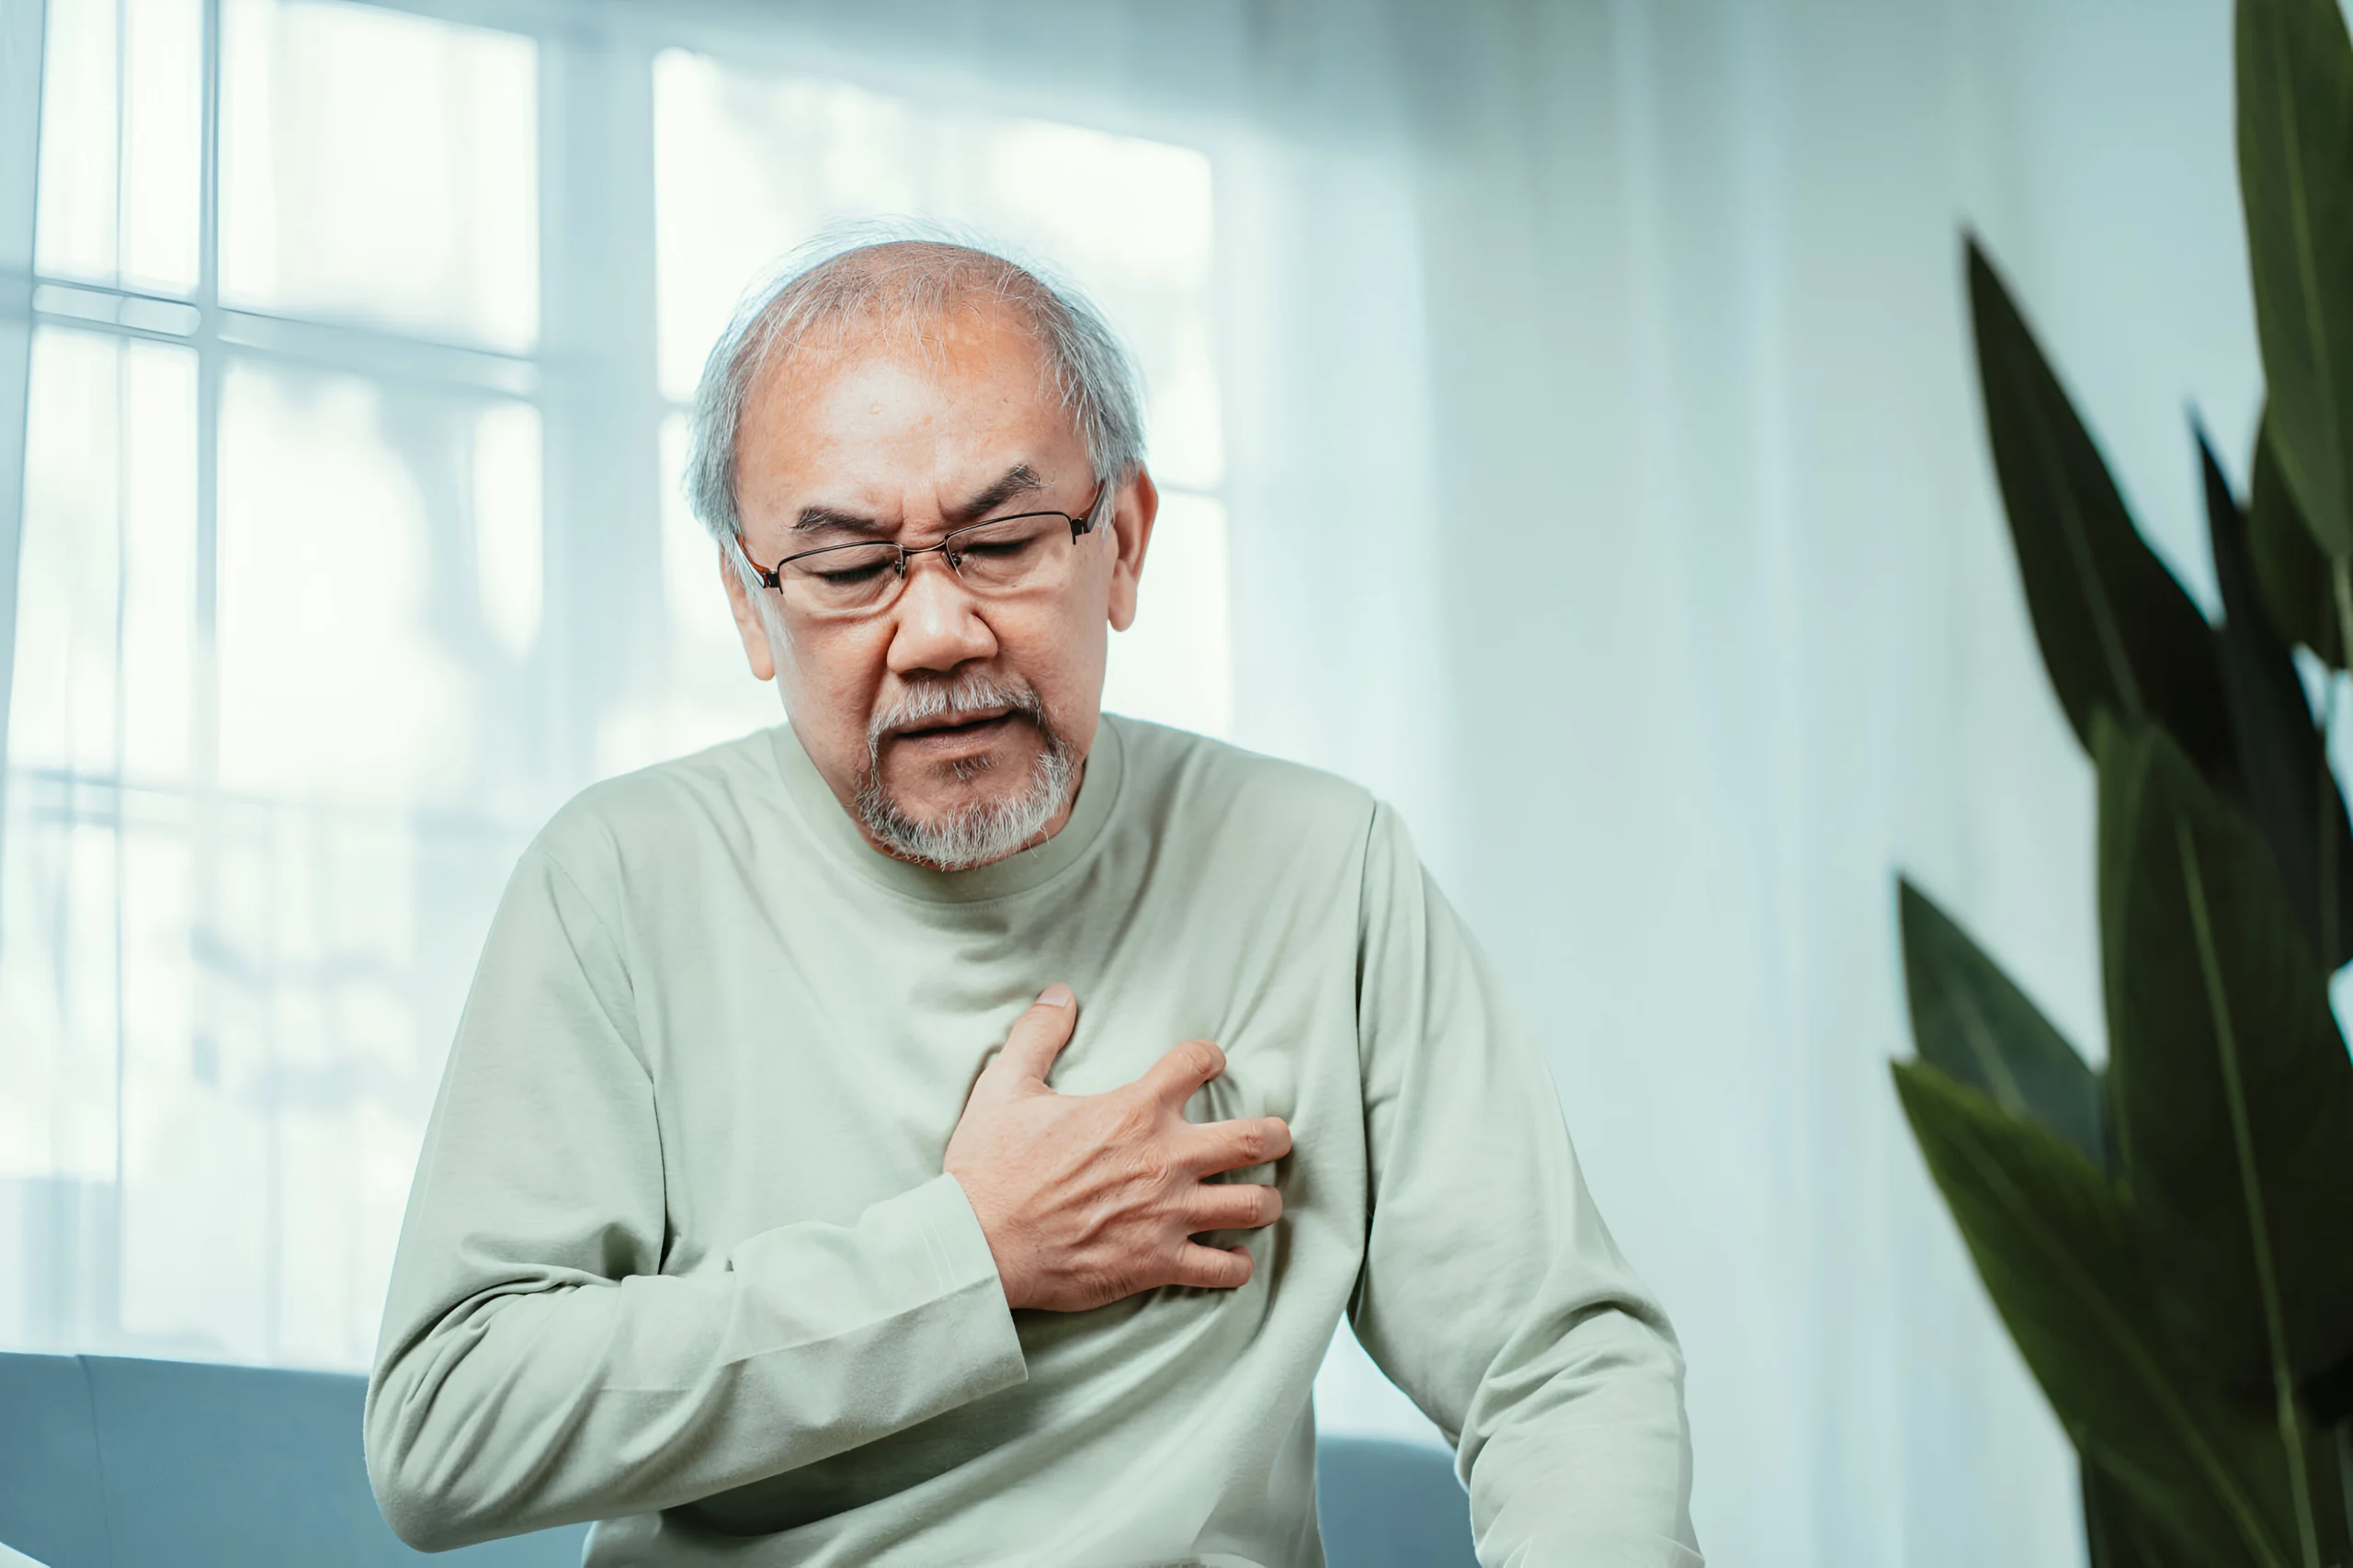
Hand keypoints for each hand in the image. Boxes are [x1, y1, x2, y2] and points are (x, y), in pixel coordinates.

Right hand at [944, 984, 1291, 1311]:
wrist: (979, 1244)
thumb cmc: (991, 1167)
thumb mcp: (1005, 1086)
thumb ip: (1037, 1035)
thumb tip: (1060, 994)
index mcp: (1134, 1110)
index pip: (1195, 1064)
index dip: (1208, 1057)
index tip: (1212, 1062)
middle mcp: (1165, 1159)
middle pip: (1253, 1139)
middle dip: (1275, 1135)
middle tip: (1277, 1136)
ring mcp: (1168, 1214)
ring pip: (1254, 1205)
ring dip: (1267, 1200)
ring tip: (1266, 1198)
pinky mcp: (1159, 1263)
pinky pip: (1223, 1269)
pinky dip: (1236, 1266)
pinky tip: (1234, 1259)